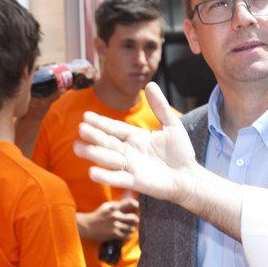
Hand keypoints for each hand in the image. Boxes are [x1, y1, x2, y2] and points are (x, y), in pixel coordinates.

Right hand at [74, 82, 199, 205]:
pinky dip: (105, 176)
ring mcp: (130, 167)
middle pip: (107, 142)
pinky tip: (92, 172)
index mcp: (134, 137)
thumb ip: (160, 107)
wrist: (189, 176)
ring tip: (78, 147)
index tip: (86, 116)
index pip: (114, 128)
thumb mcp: (171, 125)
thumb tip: (151, 84)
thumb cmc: (180, 151)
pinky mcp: (135, 182)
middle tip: (80, 129)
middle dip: (93, 136)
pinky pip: (117, 178)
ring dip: (93, 154)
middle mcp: (128, 151)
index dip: (101, 122)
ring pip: (108, 159)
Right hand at [78, 198, 139, 241]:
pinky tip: (126, 234)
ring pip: (131, 228)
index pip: (130, 202)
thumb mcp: (106, 206)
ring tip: (129, 228)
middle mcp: (115, 215)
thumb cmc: (98, 215)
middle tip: (134, 221)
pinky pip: (127, 236)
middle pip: (134, 218)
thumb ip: (117, 205)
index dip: (136, 205)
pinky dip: (128, 236)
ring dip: (132, 228)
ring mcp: (115, 225)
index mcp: (114, 207)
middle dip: (136, 220)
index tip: (137, 207)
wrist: (87, 226)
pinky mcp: (114, 234)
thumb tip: (130, 203)